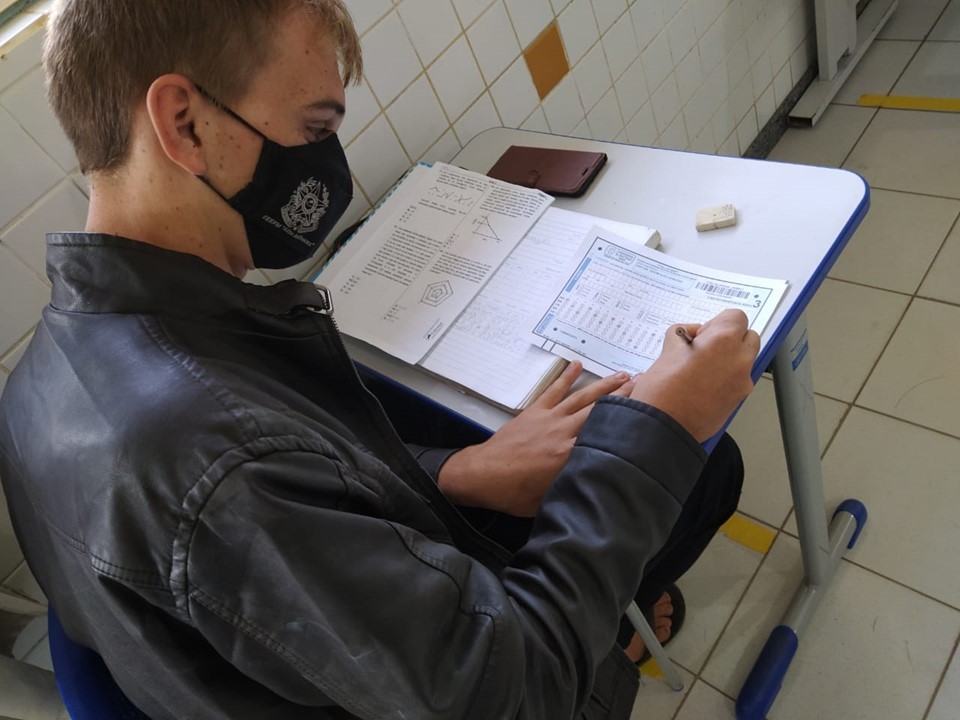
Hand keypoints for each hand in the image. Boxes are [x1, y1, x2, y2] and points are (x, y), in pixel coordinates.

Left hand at [437, 362, 632, 516]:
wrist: (483, 476)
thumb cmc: (515, 494)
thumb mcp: (552, 499)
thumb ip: (577, 487)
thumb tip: (599, 482)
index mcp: (571, 456)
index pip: (607, 436)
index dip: (628, 424)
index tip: (649, 414)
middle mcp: (565, 432)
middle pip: (600, 410)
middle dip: (625, 397)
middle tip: (645, 384)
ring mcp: (550, 419)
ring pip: (582, 397)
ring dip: (604, 385)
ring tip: (623, 375)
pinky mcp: (535, 412)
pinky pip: (554, 390)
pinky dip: (565, 376)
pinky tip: (577, 364)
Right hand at [630, 309, 759, 441]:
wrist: (664, 426)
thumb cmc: (662, 389)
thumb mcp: (667, 348)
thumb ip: (683, 333)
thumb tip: (693, 335)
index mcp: (723, 339)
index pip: (736, 316)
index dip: (717, 323)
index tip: (702, 334)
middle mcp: (739, 358)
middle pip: (748, 336)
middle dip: (730, 339)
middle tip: (705, 349)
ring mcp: (742, 381)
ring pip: (745, 359)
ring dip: (730, 358)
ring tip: (702, 369)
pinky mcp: (739, 399)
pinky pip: (739, 380)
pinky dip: (727, 378)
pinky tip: (703, 386)